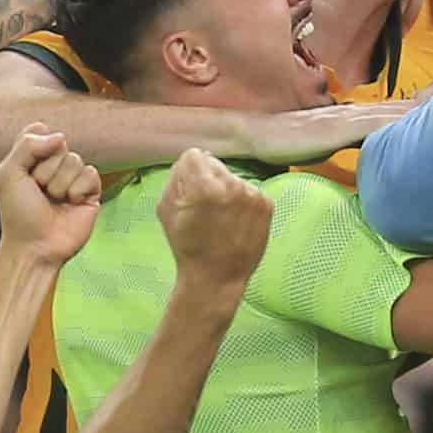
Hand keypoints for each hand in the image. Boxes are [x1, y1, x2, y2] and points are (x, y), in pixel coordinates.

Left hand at [0, 124, 104, 265]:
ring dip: (60, 183)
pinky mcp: (91, 193)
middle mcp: (54, 166)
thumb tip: (61, 136)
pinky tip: (72, 204)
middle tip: (39, 192)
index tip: (25, 170)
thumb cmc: (18, 213)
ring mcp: (73, 179)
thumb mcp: (9, 173)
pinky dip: (78, 190)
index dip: (34, 148)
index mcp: (32, 159)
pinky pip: (91, 174)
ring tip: (54, 201)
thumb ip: (28, 145)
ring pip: (75, 160)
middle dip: (45, 170)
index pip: (40, 132)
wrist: (35, 246)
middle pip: (59, 146)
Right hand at [158, 147, 274, 291]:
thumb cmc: (187, 245)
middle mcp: (231, 185)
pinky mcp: (266, 205)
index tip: (190, 191)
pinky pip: (249, 191)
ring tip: (222, 219)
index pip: (194, 155)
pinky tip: (235, 222)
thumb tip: (190, 160)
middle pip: (215, 165)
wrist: (216, 277)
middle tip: (206, 209)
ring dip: (227, 191)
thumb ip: (175, 177)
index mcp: (203, 186)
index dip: (188, 172)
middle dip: (208, 181)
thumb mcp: (166, 209)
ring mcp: (252, 195)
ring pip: (233, 178)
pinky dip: (242, 202)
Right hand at [243, 100, 422, 163]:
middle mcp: (362, 113)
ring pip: (400, 109)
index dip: (432, 94)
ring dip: (430, 99)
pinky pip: (378, 125)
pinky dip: (402, 119)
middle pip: (410, 101)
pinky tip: (421, 117)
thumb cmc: (288, 142)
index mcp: (361, 116)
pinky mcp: (343, 129)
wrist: (258, 135)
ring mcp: (353, 119)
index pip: (404, 106)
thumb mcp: (330, 141)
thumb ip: (352, 138)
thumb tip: (374, 148)